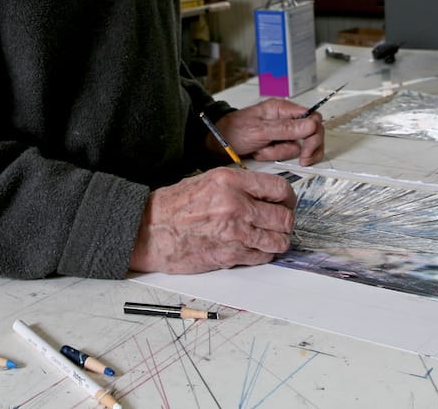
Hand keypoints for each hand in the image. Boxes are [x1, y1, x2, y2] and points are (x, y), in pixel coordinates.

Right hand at [127, 167, 296, 272]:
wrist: (149, 230)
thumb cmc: (174, 206)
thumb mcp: (209, 181)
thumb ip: (240, 186)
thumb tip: (266, 195)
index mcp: (231, 181)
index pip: (279, 189)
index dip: (288, 198)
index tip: (286, 203)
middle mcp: (236, 204)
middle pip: (284, 217)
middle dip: (285, 222)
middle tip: (279, 224)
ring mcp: (234, 232)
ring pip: (278, 240)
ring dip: (278, 241)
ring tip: (269, 238)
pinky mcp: (229, 255)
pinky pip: (262, 257)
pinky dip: (263, 255)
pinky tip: (254, 249)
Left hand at [216, 99, 324, 164]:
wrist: (216, 144)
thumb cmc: (233, 130)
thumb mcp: (260, 130)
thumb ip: (286, 128)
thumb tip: (311, 125)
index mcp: (282, 109)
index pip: (313, 118)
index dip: (314, 134)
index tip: (307, 148)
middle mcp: (284, 119)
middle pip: (311, 133)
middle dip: (304, 148)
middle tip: (300, 159)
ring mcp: (281, 133)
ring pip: (297, 147)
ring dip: (279, 153)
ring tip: (262, 150)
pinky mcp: (276, 145)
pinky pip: (285, 155)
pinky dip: (273, 158)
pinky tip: (261, 153)